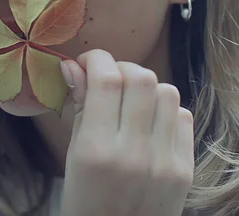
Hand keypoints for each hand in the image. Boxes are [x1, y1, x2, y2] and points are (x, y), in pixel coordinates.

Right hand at [59, 50, 193, 215]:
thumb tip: (73, 66)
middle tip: (108, 80)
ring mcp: (165, 161)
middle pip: (141, 79)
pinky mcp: (185, 168)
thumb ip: (78, 107)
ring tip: (130, 102)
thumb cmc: (84, 198)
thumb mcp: (72, 153)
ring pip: (166, 91)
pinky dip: (164, 110)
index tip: (86, 63)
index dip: (96, 59)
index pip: (106, 80)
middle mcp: (134, 152)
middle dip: (121, 68)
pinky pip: (183, 116)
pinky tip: (148, 122)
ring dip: (145, 88)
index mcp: (96, 149)